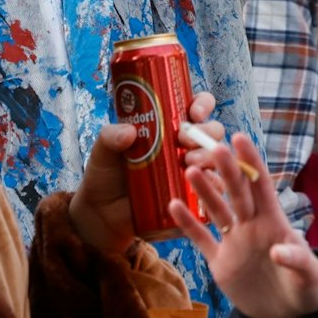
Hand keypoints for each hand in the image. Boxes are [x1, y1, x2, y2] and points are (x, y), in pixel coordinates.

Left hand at [68, 92, 222, 255]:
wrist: (102, 212)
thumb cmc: (106, 174)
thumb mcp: (104, 149)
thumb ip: (111, 136)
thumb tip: (129, 133)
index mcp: (170, 126)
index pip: (197, 108)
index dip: (202, 105)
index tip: (192, 113)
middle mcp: (185, 146)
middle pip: (212, 131)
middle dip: (205, 132)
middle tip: (185, 140)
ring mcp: (191, 170)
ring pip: (215, 158)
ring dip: (208, 156)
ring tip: (188, 162)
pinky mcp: (192, 195)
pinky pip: (212, 188)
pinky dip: (211, 184)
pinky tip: (198, 183)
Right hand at [171, 132, 317, 317]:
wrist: (289, 317)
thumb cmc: (306, 290)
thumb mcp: (309, 277)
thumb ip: (298, 261)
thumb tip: (280, 248)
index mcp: (275, 222)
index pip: (261, 186)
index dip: (251, 163)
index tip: (240, 139)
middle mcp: (252, 226)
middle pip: (237, 193)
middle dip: (226, 170)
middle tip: (213, 148)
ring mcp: (235, 242)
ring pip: (216, 211)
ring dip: (204, 191)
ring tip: (189, 170)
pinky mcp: (220, 262)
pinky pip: (201, 239)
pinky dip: (188, 224)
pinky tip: (173, 205)